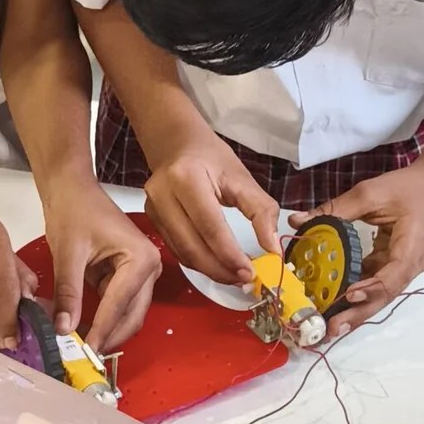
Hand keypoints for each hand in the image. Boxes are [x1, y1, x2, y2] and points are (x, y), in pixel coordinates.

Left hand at [41, 180, 161, 354]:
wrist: (72, 188)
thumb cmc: (73, 211)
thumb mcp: (68, 252)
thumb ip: (68, 292)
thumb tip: (63, 330)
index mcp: (141, 259)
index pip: (119, 305)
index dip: (100, 331)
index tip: (83, 354)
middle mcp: (150, 268)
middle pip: (131, 316)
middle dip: (107, 337)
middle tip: (81, 359)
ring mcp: (141, 274)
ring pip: (126, 316)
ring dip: (106, 332)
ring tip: (79, 349)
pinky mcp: (128, 278)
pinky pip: (117, 307)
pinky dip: (101, 320)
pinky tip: (81, 331)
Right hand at [143, 131, 279, 286]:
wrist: (177, 144)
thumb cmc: (211, 158)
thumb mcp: (242, 178)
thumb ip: (261, 212)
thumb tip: (272, 249)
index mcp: (187, 178)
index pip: (210, 226)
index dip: (230, 254)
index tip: (250, 272)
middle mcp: (163, 194)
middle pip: (192, 245)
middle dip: (220, 269)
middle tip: (244, 279)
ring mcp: (153, 209)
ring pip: (182, 252)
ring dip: (210, 270)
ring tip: (234, 276)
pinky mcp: (151, 220)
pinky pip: (176, 249)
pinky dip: (198, 263)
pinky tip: (217, 266)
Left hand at [315, 163, 423, 334]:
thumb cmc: (407, 187)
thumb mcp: (370, 193)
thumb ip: (335, 209)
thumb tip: (298, 221)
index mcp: (413, 244)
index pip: (394, 274)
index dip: (372, 288)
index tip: (350, 295)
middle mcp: (412, 263)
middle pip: (386, 294)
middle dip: (359, 313)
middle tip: (332, 329)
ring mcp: (406, 267)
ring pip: (381, 293)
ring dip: (356, 309)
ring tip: (329, 325)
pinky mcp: (396, 265)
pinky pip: (376, 282)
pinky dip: (358, 292)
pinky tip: (335, 302)